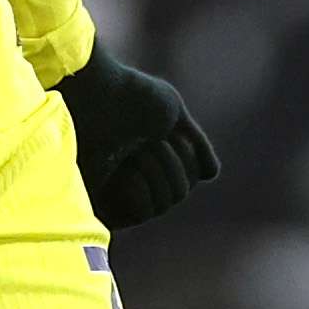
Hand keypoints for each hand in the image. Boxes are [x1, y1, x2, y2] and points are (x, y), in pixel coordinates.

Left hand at [55, 53, 220, 228]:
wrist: (97, 96)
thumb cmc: (131, 96)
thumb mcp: (173, 113)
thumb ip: (195, 144)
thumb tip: (211, 174)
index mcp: (155, 150)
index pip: (190, 175)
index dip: (187, 158)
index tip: (167, 134)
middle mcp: (139, 171)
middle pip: (181, 191)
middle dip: (173, 165)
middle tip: (152, 141)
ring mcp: (121, 187)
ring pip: (167, 202)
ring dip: (158, 173)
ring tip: (136, 152)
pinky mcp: (105, 202)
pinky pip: (145, 212)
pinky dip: (141, 189)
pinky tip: (125, 171)